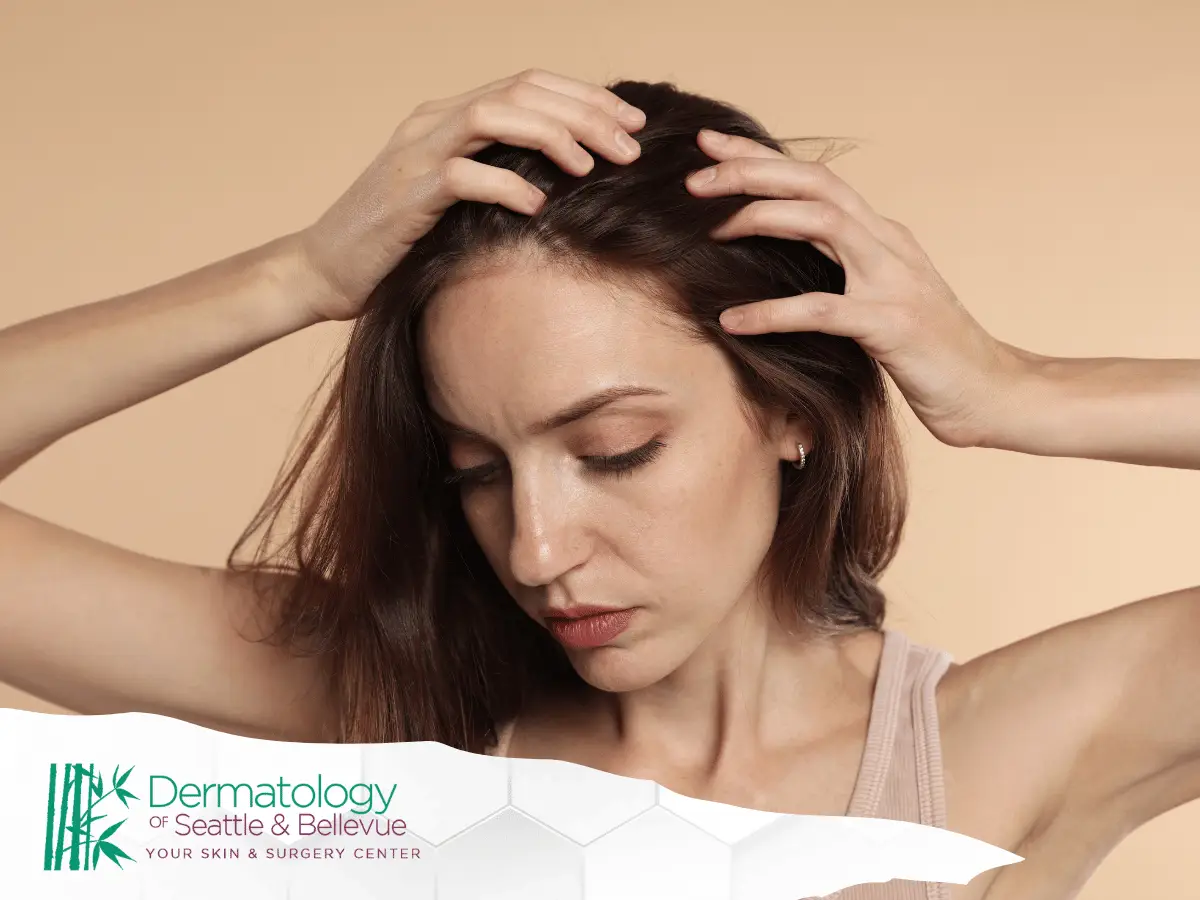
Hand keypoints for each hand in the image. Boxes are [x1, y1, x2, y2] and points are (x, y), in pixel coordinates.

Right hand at [294, 69, 647, 321]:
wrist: (323, 270)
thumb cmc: (395, 242)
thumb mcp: (453, 199)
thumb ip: (495, 174)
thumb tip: (563, 181)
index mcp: (449, 115)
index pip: (529, 83)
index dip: (585, 97)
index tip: (631, 123)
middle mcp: (433, 120)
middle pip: (523, 90)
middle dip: (586, 113)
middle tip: (631, 146)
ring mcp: (417, 152)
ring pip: (497, 115)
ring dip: (555, 135)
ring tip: (594, 166)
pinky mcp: (408, 193)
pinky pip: (467, 175)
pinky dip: (509, 185)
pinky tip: (539, 205)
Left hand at [684, 129, 1025, 448]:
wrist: (994, 393)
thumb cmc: (930, 354)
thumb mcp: (880, 300)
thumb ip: (843, 273)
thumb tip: (781, 267)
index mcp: (881, 235)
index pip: (815, 179)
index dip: (761, 157)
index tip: (711, 147)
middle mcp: (888, 243)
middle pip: (814, 183)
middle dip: (751, 170)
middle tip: (694, 177)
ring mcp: (893, 280)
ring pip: (821, 222)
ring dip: (761, 216)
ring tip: (709, 229)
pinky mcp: (891, 325)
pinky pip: (821, 310)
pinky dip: (772, 312)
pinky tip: (732, 320)